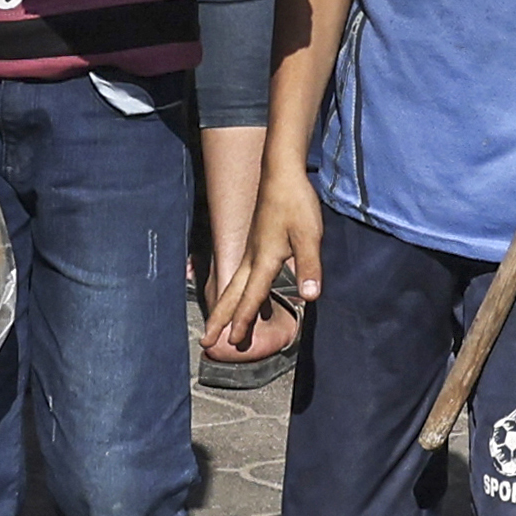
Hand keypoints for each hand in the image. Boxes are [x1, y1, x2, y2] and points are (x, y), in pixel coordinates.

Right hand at [204, 175, 322, 356]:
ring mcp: (252, 251)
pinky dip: (239, 293)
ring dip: (226, 308)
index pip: (252, 296)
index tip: (230, 342)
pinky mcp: (256, 245)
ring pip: (234, 286)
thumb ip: (309, 267)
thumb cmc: (296, 204)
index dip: (243, 320)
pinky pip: (243, 277)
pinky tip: (247, 296)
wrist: (281, 173)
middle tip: (205, 342)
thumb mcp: (309, 236)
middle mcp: (252, 258)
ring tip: (218, 327)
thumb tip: (310, 298)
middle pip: (232, 295)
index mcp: (263, 259)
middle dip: (219, 319)